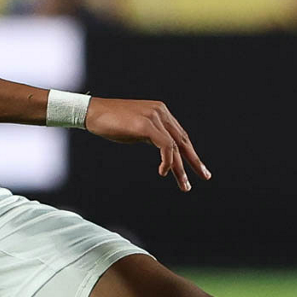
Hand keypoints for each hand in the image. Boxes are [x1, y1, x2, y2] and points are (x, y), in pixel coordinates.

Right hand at [84, 97, 210, 191]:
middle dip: (194, 161)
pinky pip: (165, 146)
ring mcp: (154, 117)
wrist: (92, 112)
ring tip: (184, 184)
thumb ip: (151, 136)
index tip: (197, 168)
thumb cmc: (110, 122)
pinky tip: (163, 172)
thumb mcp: (137, 130)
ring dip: (181, 168)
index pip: (180, 135)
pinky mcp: (147, 125)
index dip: (190, 153)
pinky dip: (167, 161)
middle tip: (204, 176)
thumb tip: (163, 151)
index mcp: (160, 112)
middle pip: (183, 140)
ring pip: (175, 146)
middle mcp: (161, 112)